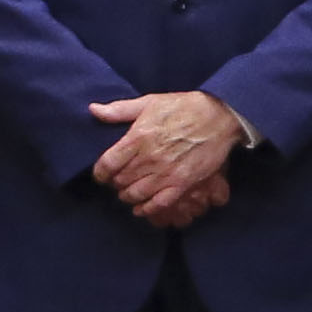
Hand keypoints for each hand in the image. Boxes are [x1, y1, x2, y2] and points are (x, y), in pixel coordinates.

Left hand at [90, 90, 243, 222]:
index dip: (100, 173)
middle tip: (117, 182)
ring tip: (127, 192)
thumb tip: (93, 110)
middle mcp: (149, 158)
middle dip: (115, 183)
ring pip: (136, 194)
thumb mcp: (148, 102)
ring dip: (127, 196)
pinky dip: (147, 209)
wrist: (218, 116)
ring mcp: (166, 173)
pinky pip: (159, 204)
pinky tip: (141, 208)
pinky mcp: (183, 183)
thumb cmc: (183, 107)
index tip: (101, 174)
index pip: (107, 164)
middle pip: (120, 180)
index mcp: (137, 138)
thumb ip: (119, 110)